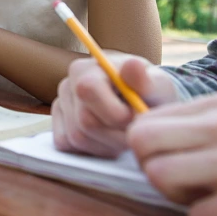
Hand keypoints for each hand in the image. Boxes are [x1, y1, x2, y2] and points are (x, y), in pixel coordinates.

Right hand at [52, 53, 181, 157]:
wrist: (141, 104)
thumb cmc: (149, 93)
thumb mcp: (157, 85)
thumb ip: (146, 80)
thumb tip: (133, 65)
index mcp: (86, 68)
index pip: (88, 90)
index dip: (113, 112)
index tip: (135, 118)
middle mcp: (67, 85)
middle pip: (85, 121)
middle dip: (115, 135)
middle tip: (135, 132)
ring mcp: (61, 107)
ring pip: (78, 137)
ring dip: (107, 145)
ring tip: (124, 135)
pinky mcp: (58, 127)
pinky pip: (69, 146)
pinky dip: (93, 150)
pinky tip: (109, 141)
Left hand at [127, 92, 216, 215]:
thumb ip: (198, 128)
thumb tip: (140, 140)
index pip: (144, 122)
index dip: (149, 151)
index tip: (172, 165)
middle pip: (142, 144)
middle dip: (153, 171)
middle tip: (185, 187)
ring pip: (160, 176)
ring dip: (178, 198)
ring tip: (210, 200)